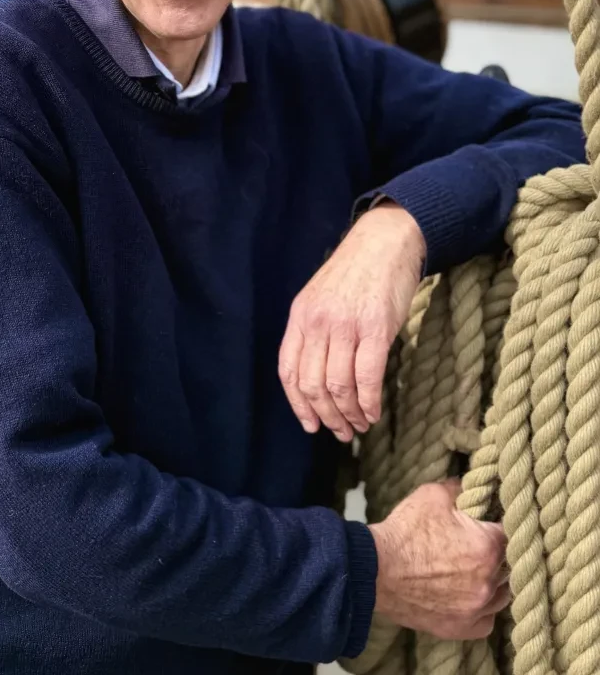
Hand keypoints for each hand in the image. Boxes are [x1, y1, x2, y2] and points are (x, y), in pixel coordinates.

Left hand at [278, 201, 424, 439]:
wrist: (384, 242)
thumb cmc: (355, 273)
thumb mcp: (321, 298)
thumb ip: (315, 331)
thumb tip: (319, 379)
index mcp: (300, 316)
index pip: (289, 370)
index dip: (298, 404)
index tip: (310, 424)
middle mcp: (317, 323)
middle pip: (312, 384)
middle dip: (326, 416)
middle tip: (340, 432)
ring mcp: (346, 326)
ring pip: (338, 385)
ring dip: (348, 414)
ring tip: (358, 426)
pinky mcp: (376, 328)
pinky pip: (367, 377)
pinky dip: (368, 403)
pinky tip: (373, 413)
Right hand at [369, 480, 509, 639]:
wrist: (375, 569)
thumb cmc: (404, 532)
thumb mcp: (431, 496)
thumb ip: (459, 490)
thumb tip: (470, 487)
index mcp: (488, 547)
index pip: (511, 534)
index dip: (499, 525)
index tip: (489, 522)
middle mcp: (489, 582)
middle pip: (509, 566)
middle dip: (496, 553)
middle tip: (476, 544)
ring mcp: (476, 608)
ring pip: (502, 595)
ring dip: (493, 582)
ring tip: (473, 570)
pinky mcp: (461, 628)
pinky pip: (486, 620)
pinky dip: (481, 609)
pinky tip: (469, 596)